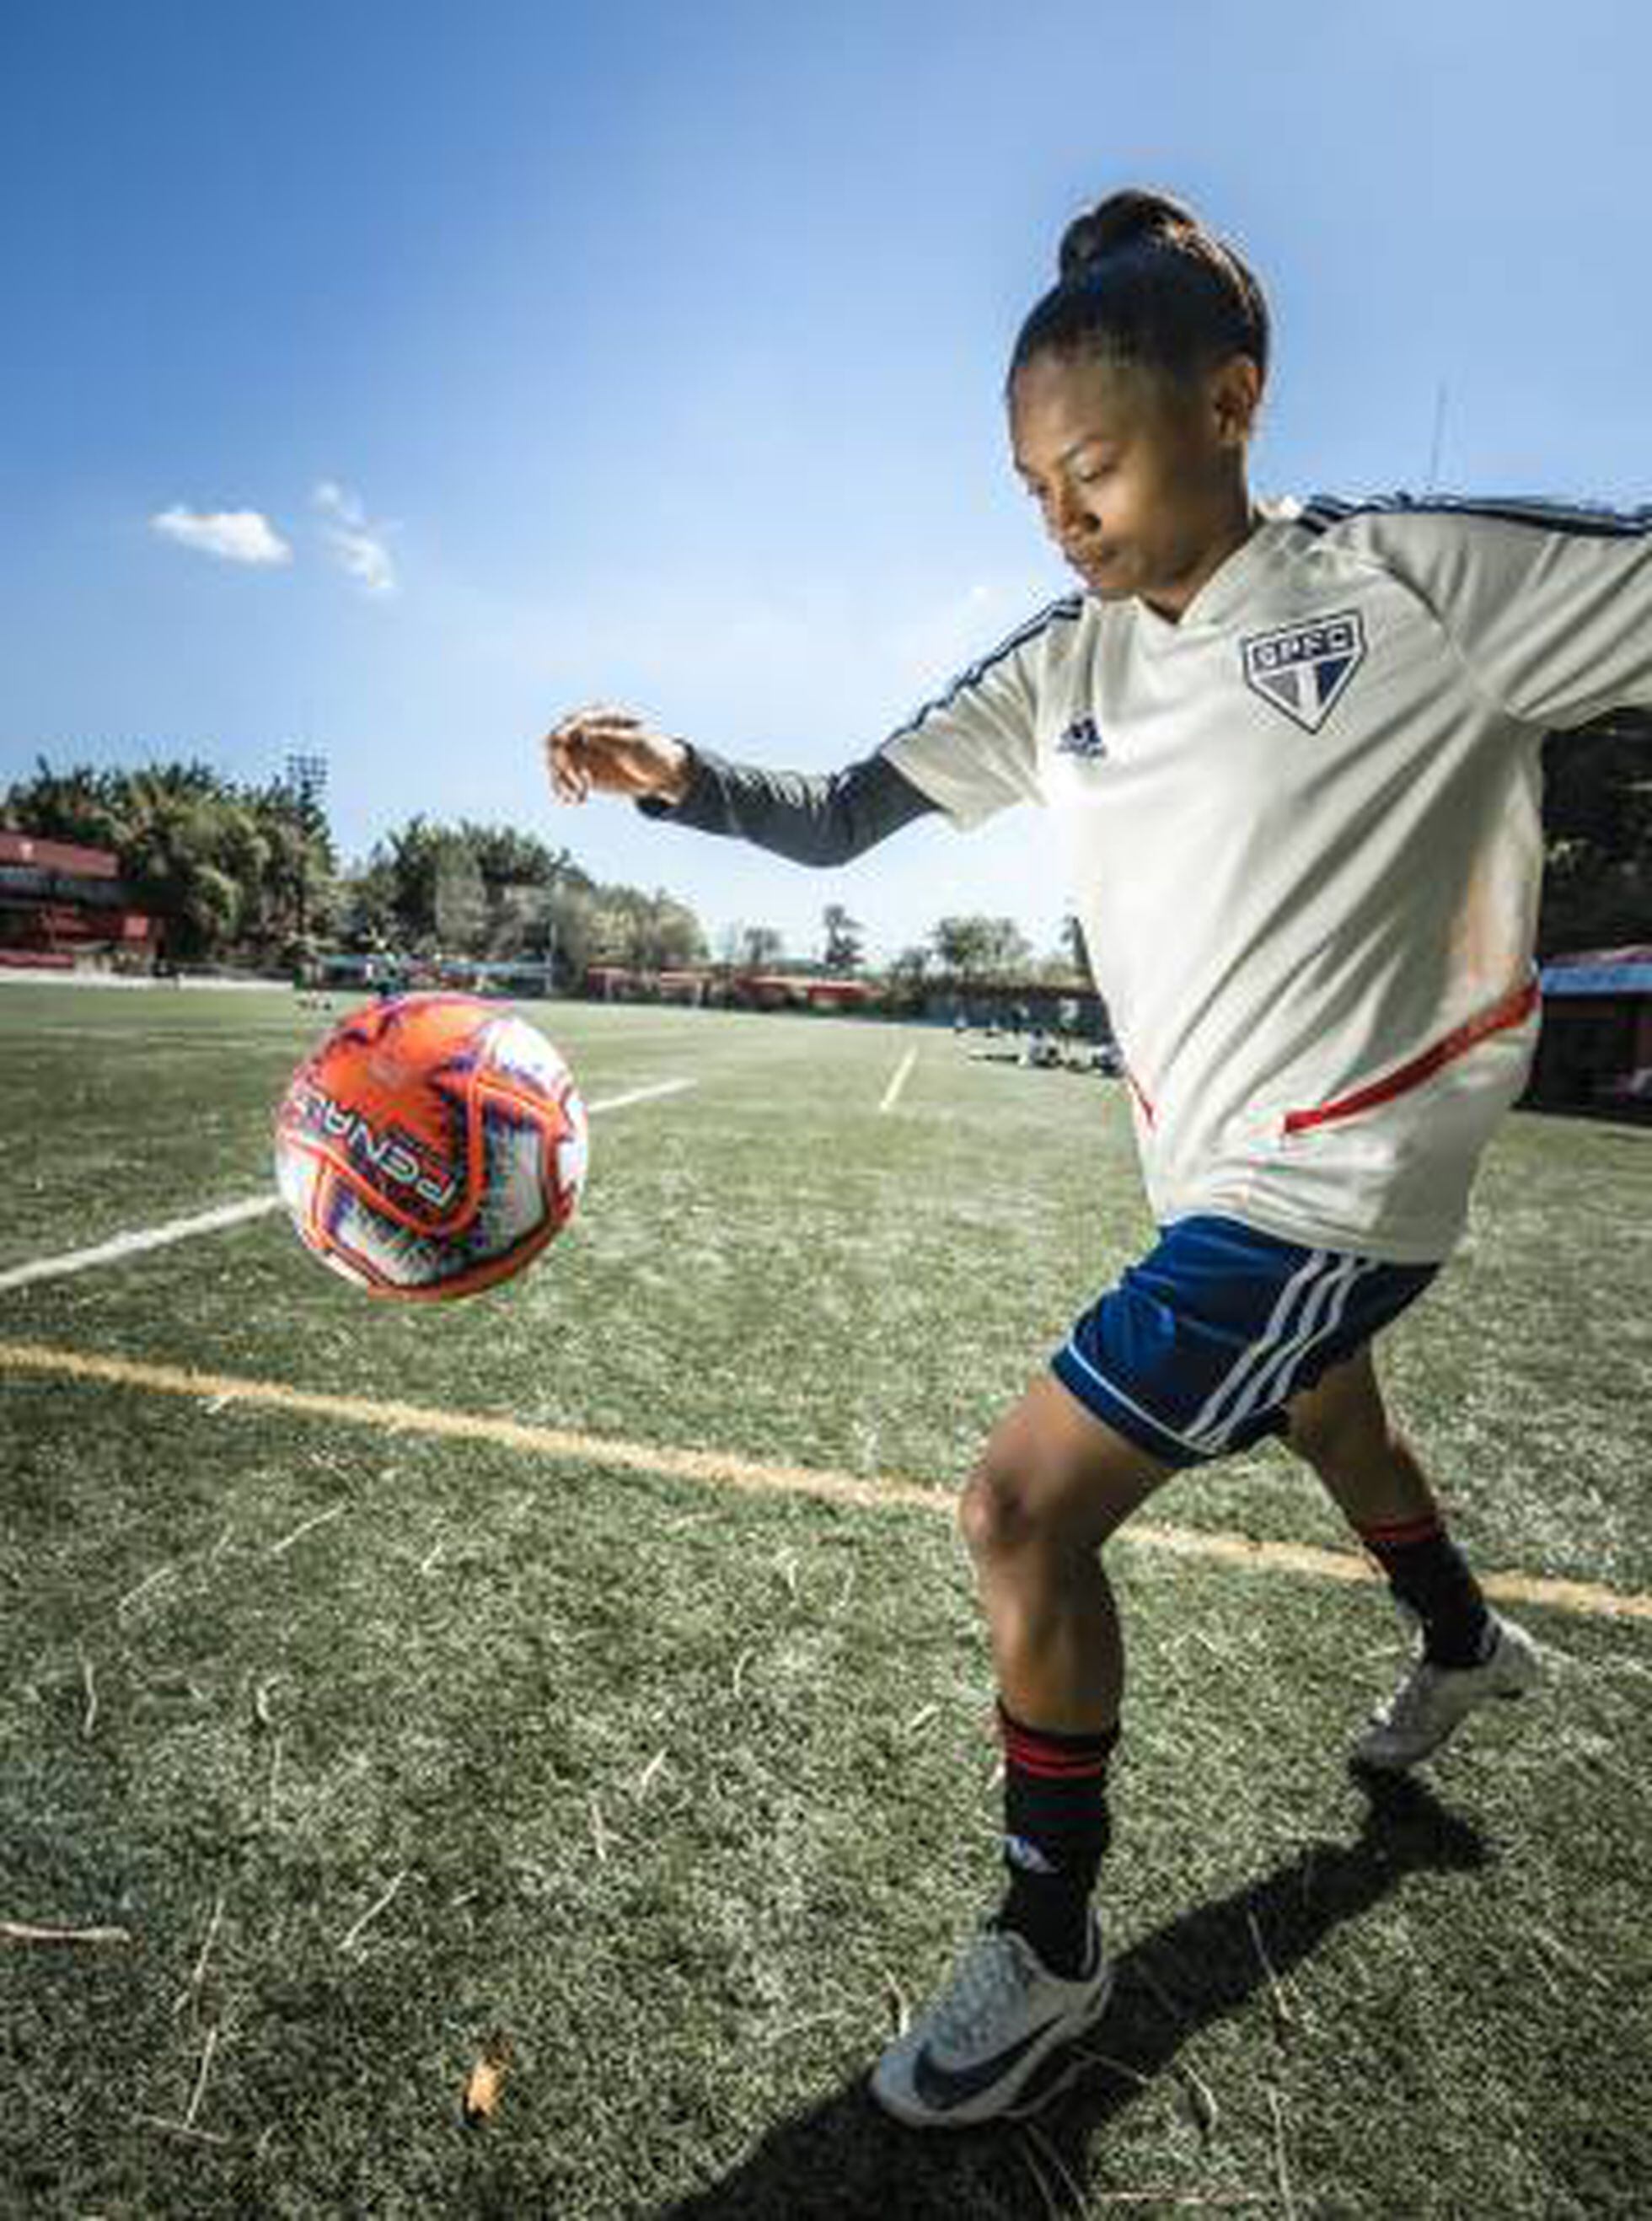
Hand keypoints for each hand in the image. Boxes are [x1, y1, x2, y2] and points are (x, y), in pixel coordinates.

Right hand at [542, 703, 691, 806]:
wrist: (661, 774)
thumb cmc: (652, 752)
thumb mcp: (635, 745)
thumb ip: (610, 738)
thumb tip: (584, 733)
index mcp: (600, 716)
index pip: (573, 722)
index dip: (565, 738)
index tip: (569, 758)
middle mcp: (585, 731)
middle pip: (557, 741)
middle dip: (561, 762)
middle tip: (577, 780)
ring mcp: (582, 750)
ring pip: (556, 762)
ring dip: (561, 779)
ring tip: (579, 794)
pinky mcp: (581, 770)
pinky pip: (562, 778)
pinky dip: (563, 789)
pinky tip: (576, 800)